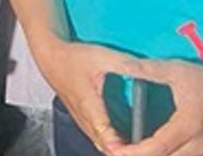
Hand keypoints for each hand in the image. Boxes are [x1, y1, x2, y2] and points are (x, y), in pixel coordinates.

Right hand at [36, 38, 137, 153]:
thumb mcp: (103, 56)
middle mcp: (84, 118)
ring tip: (140, 150)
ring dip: (118, 150)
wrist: (49, 56)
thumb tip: (152, 71)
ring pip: (101, 146)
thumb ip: (127, 65)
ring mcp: (81, 121)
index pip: (106, 136)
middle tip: (148, 151)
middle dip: (126, 152)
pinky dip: (111, 144)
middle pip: (106, 147)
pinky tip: (126, 142)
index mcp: (89, 104)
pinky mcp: (82, 120)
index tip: (140, 151)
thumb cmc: (73, 57)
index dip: (123, 149)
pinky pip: (97, 139)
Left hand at [108, 58, 202, 155]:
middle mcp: (199, 144)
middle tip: (117, 151)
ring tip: (130, 151)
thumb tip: (122, 64)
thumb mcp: (176, 70)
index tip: (115, 150)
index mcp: (189, 125)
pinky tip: (150, 151)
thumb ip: (148, 69)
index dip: (135, 152)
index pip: (159, 147)